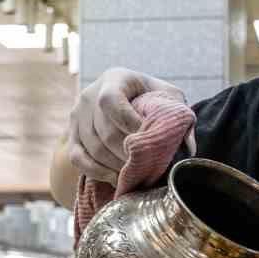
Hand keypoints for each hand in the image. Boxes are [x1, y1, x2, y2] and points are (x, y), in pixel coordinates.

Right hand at [67, 67, 184, 183]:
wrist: (125, 98)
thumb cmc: (151, 97)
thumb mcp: (169, 98)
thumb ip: (180, 117)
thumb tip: (188, 148)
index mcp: (114, 79)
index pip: (111, 102)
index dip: (129, 124)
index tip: (149, 139)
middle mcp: (89, 95)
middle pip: (104, 132)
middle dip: (128, 153)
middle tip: (147, 166)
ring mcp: (77, 116)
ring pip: (93, 148)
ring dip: (116, 166)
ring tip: (136, 174)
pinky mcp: (71, 135)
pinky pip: (78, 159)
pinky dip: (98, 172)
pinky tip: (117, 178)